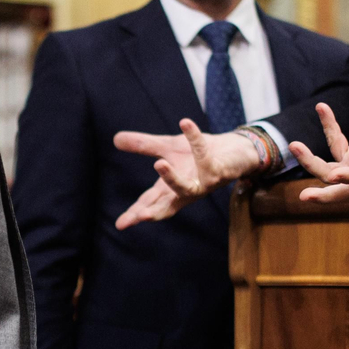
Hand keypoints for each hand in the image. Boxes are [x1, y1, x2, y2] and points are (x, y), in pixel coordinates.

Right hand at [112, 121, 262, 228]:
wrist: (232, 151)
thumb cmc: (198, 156)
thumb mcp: (167, 148)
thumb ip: (143, 146)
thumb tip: (116, 139)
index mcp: (170, 189)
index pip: (149, 204)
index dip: (135, 214)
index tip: (120, 224)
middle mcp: (186, 191)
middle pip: (166, 206)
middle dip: (153, 212)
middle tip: (140, 216)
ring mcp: (203, 184)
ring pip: (187, 188)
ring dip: (173, 179)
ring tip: (159, 165)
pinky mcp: (218, 171)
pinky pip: (204, 154)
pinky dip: (195, 138)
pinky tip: (185, 123)